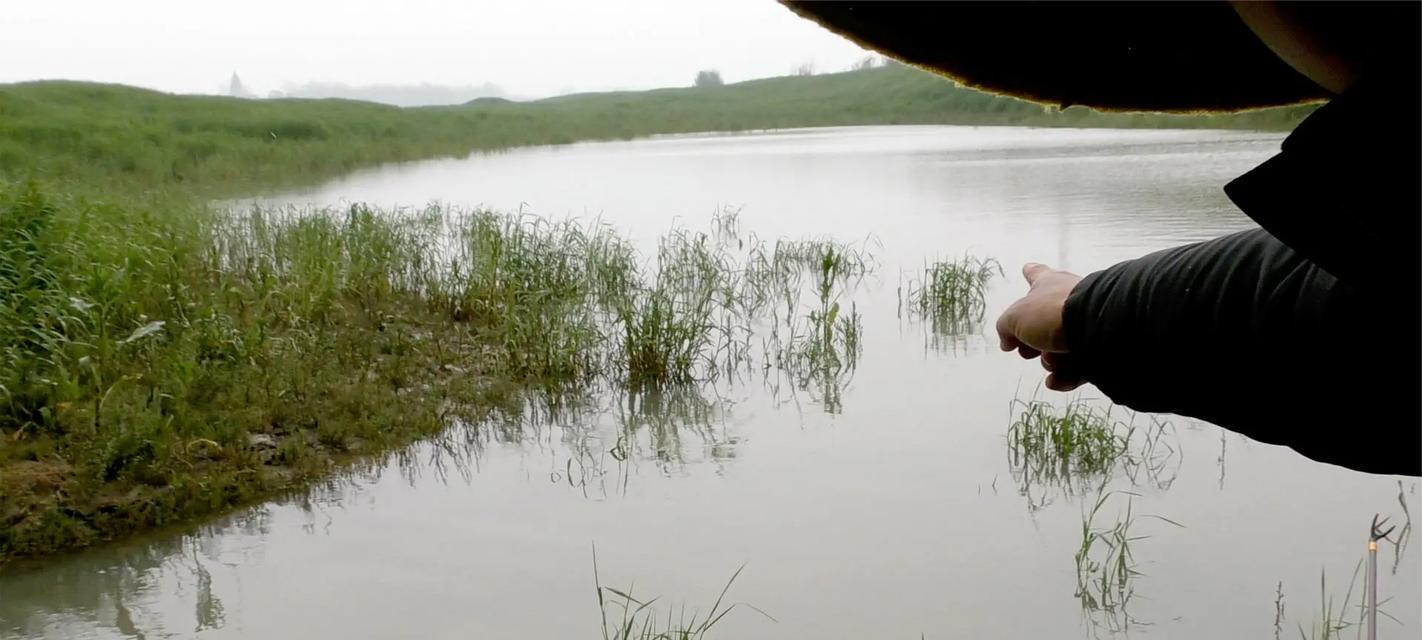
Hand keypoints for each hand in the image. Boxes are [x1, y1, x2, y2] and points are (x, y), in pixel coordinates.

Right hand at [995, 263, 1085, 390]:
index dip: (1030, 273)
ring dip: (1049, 361)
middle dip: (1031, 343)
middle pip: (1043, 324)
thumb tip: (1007, 342)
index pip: (1036, 274)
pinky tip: (1055, 381)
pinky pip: (1076, 366)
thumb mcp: (1014, 318)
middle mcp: (1068, 301)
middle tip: (1026, 350)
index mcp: (1049, 284)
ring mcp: (1085, 324)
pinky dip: (1064, 376)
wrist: (1096, 326)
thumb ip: (1005, 328)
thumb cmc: (1050, 312)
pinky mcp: (1098, 348)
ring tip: (1051, 360)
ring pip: (1058, 349)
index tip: (1027, 268)